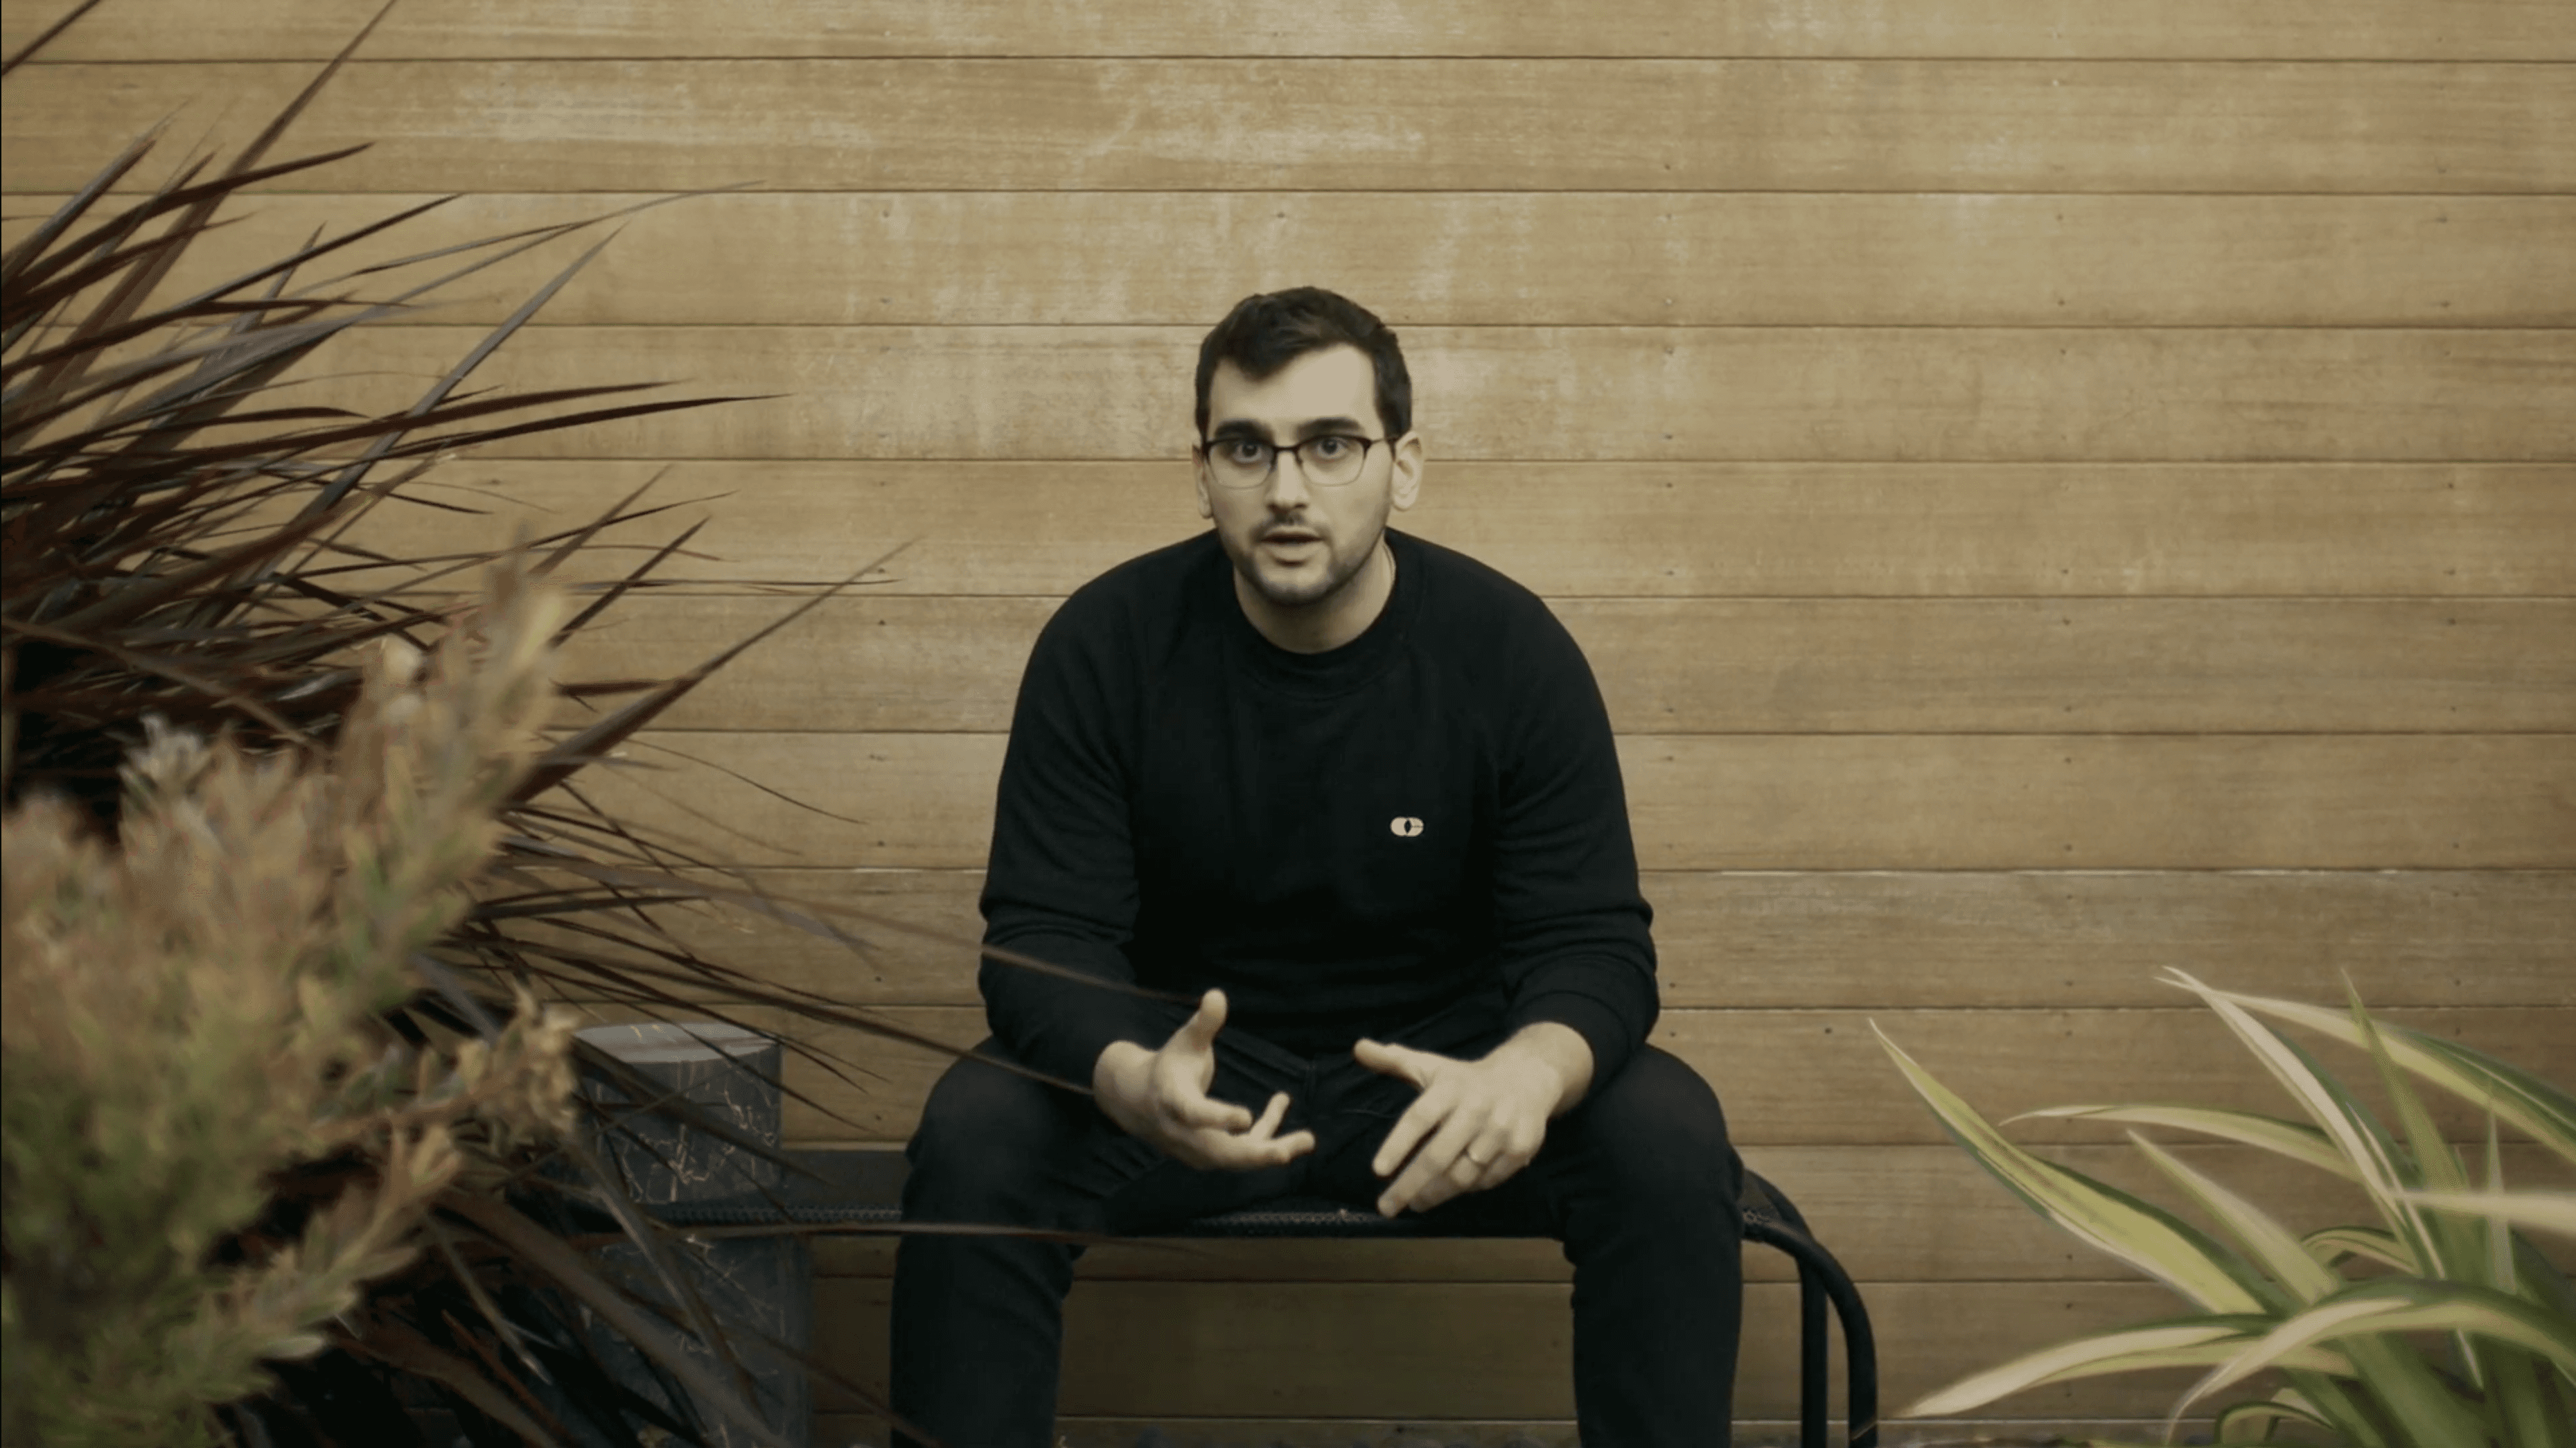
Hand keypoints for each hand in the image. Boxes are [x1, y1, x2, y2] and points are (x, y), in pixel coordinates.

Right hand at [1093, 989, 1315, 1171]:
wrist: (1140, 1101)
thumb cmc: (1169, 1065)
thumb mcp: (1184, 1042)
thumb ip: (1203, 1023)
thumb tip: (1217, 995)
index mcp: (1173, 1102)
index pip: (1194, 1114)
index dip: (1219, 1118)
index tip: (1245, 1117)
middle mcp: (1184, 1133)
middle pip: (1221, 1151)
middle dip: (1256, 1154)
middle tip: (1286, 1153)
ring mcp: (1197, 1150)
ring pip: (1237, 1158)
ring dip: (1271, 1151)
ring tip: (1307, 1141)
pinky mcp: (1210, 1156)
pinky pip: (1242, 1150)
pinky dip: (1265, 1135)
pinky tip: (1281, 1102)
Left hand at [1354, 1031, 1575, 1217]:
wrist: (1527, 1077)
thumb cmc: (1466, 1079)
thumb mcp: (1432, 1066)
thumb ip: (1394, 1061)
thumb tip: (1358, 1048)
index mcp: (1450, 1088)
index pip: (1419, 1118)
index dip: (1397, 1145)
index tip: (1377, 1170)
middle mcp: (1476, 1108)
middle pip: (1438, 1156)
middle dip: (1409, 1186)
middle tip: (1387, 1206)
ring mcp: (1500, 1131)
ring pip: (1463, 1175)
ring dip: (1436, 1194)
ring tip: (1416, 1203)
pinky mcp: (1521, 1148)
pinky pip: (1487, 1181)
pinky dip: (1467, 1190)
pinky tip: (1450, 1190)